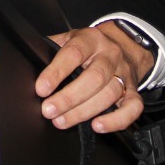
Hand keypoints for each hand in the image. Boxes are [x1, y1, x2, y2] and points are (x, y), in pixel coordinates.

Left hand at [35, 23, 152, 133]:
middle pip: (93, 78)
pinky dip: (117, 120)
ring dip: (84, 111)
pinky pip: (133, 108)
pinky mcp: (134, 91)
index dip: (56, 72)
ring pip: (110, 94)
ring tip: (62, 121)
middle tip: (49, 110)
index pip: (73, 53)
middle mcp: (110, 55)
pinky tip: (98, 126)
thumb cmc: (89, 46)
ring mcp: (124, 73)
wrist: (124, 44)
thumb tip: (30, 63)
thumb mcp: (69, 39)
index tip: (41, 88)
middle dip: (69, 98)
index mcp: (90, 39)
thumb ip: (52, 48)